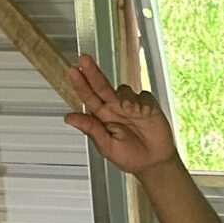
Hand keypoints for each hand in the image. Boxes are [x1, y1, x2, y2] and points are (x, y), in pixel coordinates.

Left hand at [61, 54, 181, 179]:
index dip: (81, 84)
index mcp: (102, 117)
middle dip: (93, 72)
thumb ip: (91, 130)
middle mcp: (114, 107)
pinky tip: (144, 114)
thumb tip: (69, 118)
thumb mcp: (107, 147)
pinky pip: (144, 96)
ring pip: (124, 89)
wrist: (154, 163)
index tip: (73, 71)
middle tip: (84, 59)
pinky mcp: (147, 104)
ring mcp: (131, 104)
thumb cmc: (130, 157)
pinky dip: (143, 103)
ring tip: (132, 111)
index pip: (89, 97)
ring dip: (126, 98)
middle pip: (101, 85)